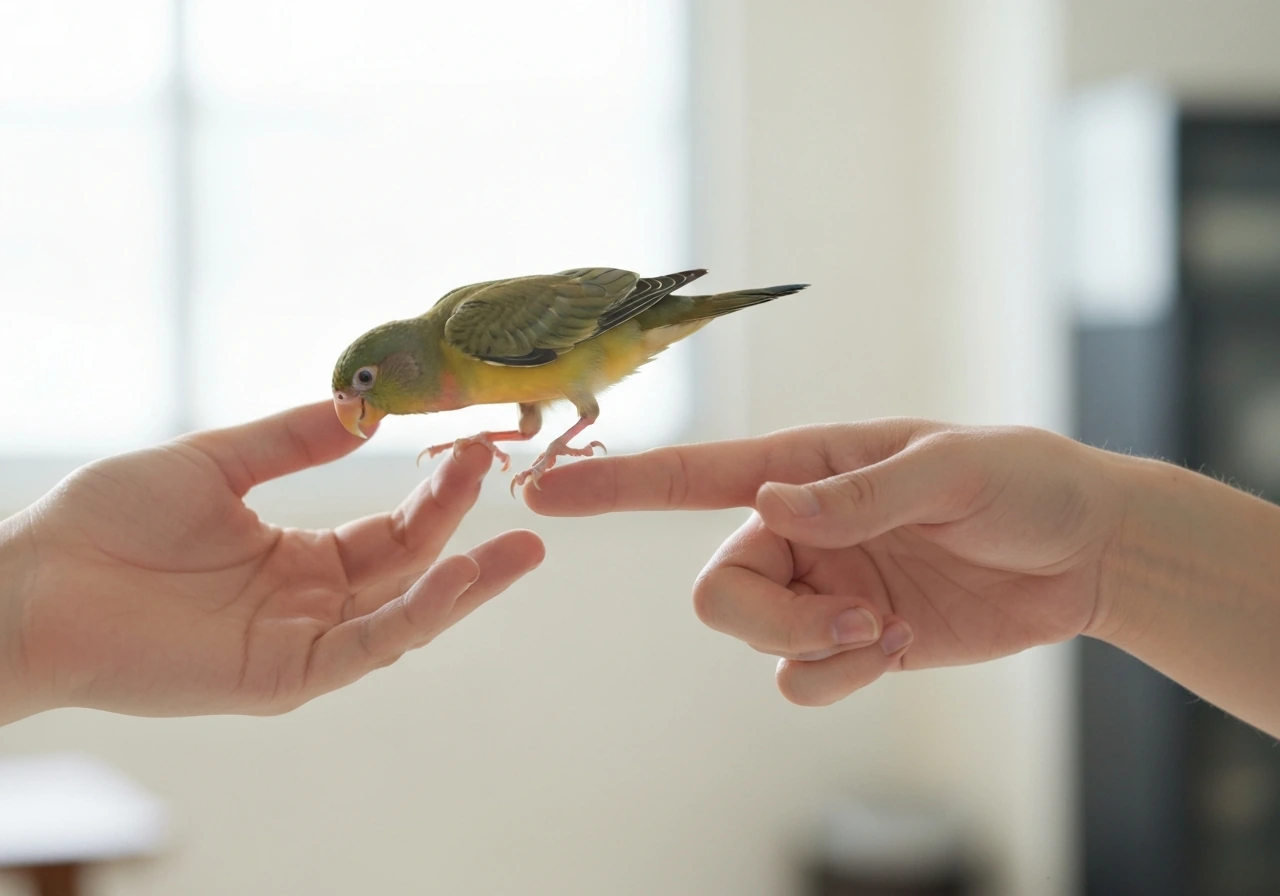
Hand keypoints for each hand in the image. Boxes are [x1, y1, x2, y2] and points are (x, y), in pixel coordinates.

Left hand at [0, 402, 543, 721]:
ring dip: (463, 584)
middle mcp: (311, 604)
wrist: (36, 580)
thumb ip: (294, 439)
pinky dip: (415, 618)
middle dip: (461, 525)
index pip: (391, 529)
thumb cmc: (108, 520)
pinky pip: (365, 650)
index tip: (475, 444)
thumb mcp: (217, 462)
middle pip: (410, 569)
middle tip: (506, 476)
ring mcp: (301, 644)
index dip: (436, 491)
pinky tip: (454, 577)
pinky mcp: (284, 677)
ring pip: (403, 617)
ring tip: (522, 549)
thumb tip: (365, 407)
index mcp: (298, 557)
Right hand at [524, 420, 1124, 705]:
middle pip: (715, 590)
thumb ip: (859, 494)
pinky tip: (898, 648)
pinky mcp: (849, 642)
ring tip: (886, 631)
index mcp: (804, 468)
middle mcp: (795, 529)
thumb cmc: (1021, 482)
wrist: (1081, 552)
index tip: (541, 491)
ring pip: (752, 640)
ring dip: (812, 649)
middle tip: (846, 622)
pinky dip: (839, 677)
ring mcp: (818, 589)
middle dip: (769, 621)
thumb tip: (771, 511)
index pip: (691, 475)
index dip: (614, 484)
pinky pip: (800, 681)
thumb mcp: (953, 471)